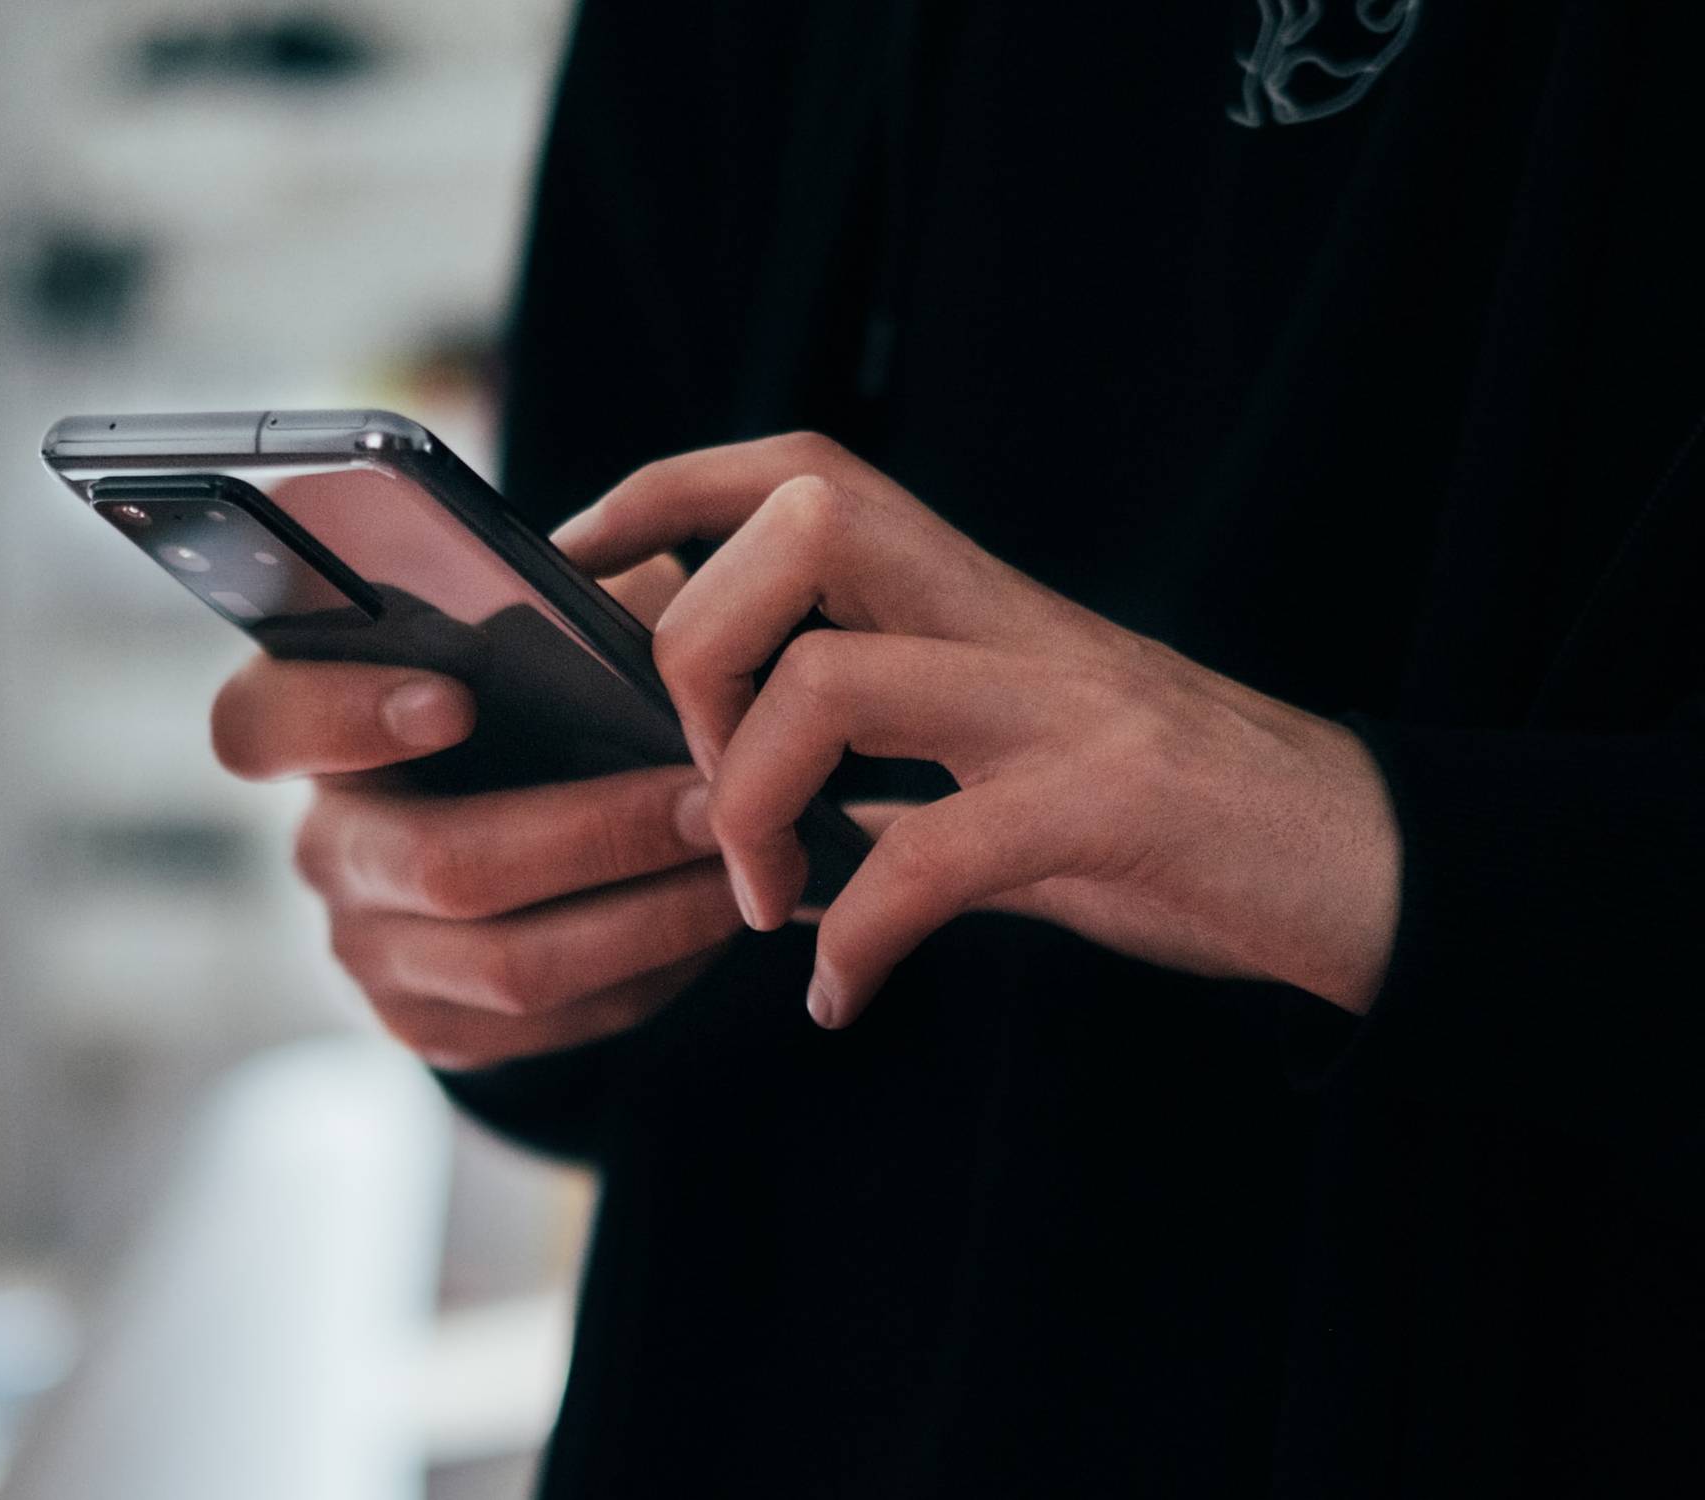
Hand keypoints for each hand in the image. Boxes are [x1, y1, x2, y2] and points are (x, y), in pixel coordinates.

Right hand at [211, 556, 741, 1069]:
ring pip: (513, 964)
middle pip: (441, 865)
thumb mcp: (540, 632)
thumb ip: (564, 610)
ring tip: (743, 864)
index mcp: (316, 727)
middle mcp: (327, 846)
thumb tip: (648, 614)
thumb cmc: (534, 701)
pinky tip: (714, 919)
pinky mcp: (433, 1027)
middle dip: (597, 835)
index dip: (344, 716)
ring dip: (650, 916)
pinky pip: (553, 1022)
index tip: (455, 698)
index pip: (261, 724)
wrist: (524, 839)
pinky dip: (652, 971)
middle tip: (712, 800)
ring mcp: (372, 951)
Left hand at [553, 434, 1401, 1028]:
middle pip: (800, 528)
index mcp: (972, 597)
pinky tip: (843, 993)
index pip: (800, 470)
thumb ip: (890, 770)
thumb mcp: (1009, 766)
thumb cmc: (1169, 815)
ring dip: (755, 803)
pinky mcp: (1109, 805)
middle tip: (700, 784)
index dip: (666, 490)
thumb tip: (751, 809)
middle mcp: (1007, 621)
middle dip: (696, 650)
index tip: (579, 562)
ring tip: (764, 900)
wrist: (1359, 861)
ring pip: (837, 680)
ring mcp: (1060, 705)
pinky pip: (935, 856)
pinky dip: (861, 936)